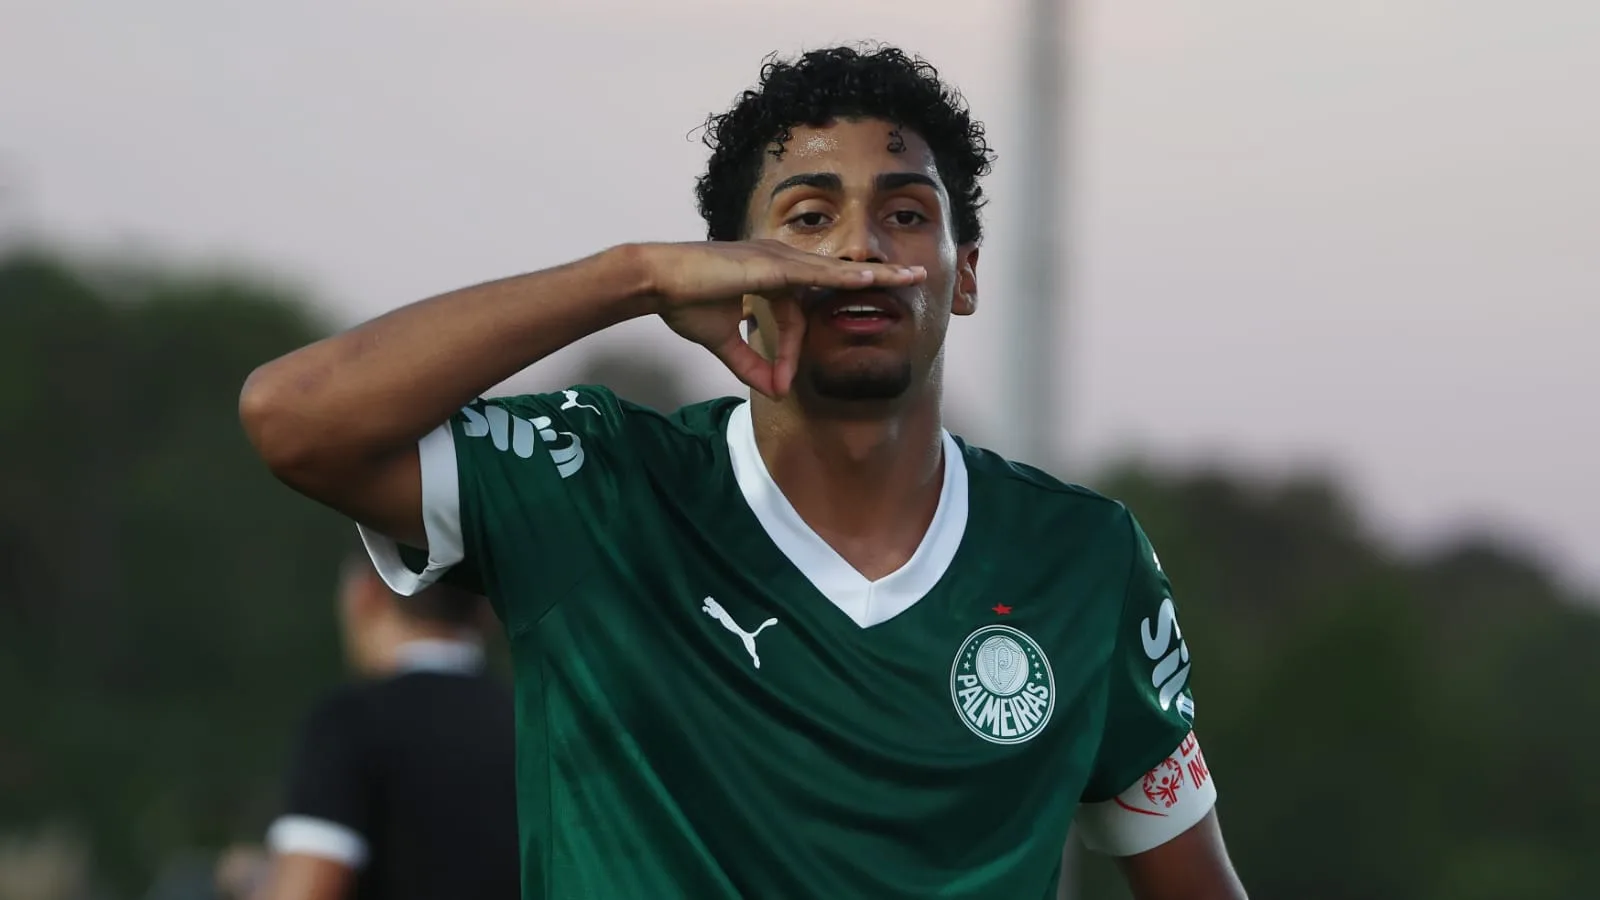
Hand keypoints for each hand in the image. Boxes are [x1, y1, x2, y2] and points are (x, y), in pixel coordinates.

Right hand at [637, 241, 925, 398]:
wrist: (656, 282)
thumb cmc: (683, 301)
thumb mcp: (721, 340)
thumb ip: (748, 363)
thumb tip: (773, 391)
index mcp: (768, 275)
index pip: (794, 316)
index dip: (789, 353)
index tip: (777, 382)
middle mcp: (778, 261)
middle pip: (835, 277)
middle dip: (875, 279)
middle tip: (913, 278)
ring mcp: (776, 259)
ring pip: (835, 271)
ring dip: (874, 275)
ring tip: (910, 277)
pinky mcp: (770, 264)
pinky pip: (817, 273)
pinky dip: (845, 277)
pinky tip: (872, 279)